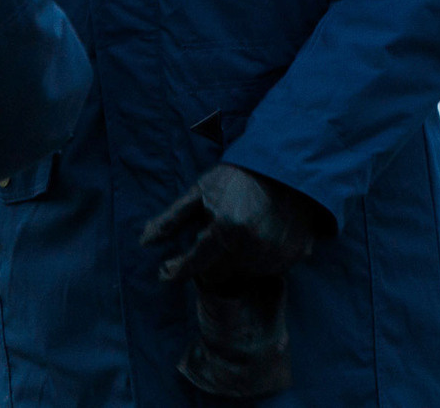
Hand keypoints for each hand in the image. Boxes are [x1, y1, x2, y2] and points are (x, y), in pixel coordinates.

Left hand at [143, 166, 322, 399]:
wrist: (289, 165)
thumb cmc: (239, 176)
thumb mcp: (201, 191)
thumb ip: (171, 220)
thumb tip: (144, 242)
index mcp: (226, 228)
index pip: (193, 265)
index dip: (176, 269)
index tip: (165, 270)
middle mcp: (252, 246)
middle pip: (218, 273)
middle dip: (209, 260)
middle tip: (214, 234)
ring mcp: (276, 254)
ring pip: (243, 274)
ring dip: (234, 260)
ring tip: (239, 231)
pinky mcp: (295, 256)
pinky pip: (267, 269)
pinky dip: (258, 259)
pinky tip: (259, 235)